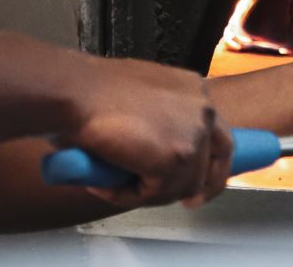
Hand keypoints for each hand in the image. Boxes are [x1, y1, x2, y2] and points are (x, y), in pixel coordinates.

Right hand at [62, 57, 232, 208]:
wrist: (74, 91)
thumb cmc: (90, 90)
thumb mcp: (139, 96)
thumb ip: (158, 119)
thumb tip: (153, 149)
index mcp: (195, 90)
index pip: (218, 132)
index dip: (210, 161)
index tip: (200, 180)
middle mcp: (203, 109)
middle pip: (218, 159)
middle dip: (203, 185)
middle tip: (187, 202)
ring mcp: (193, 134)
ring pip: (184, 184)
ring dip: (150, 192)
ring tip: (113, 184)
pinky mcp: (176, 158)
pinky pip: (156, 194)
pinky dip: (128, 196)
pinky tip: (104, 184)